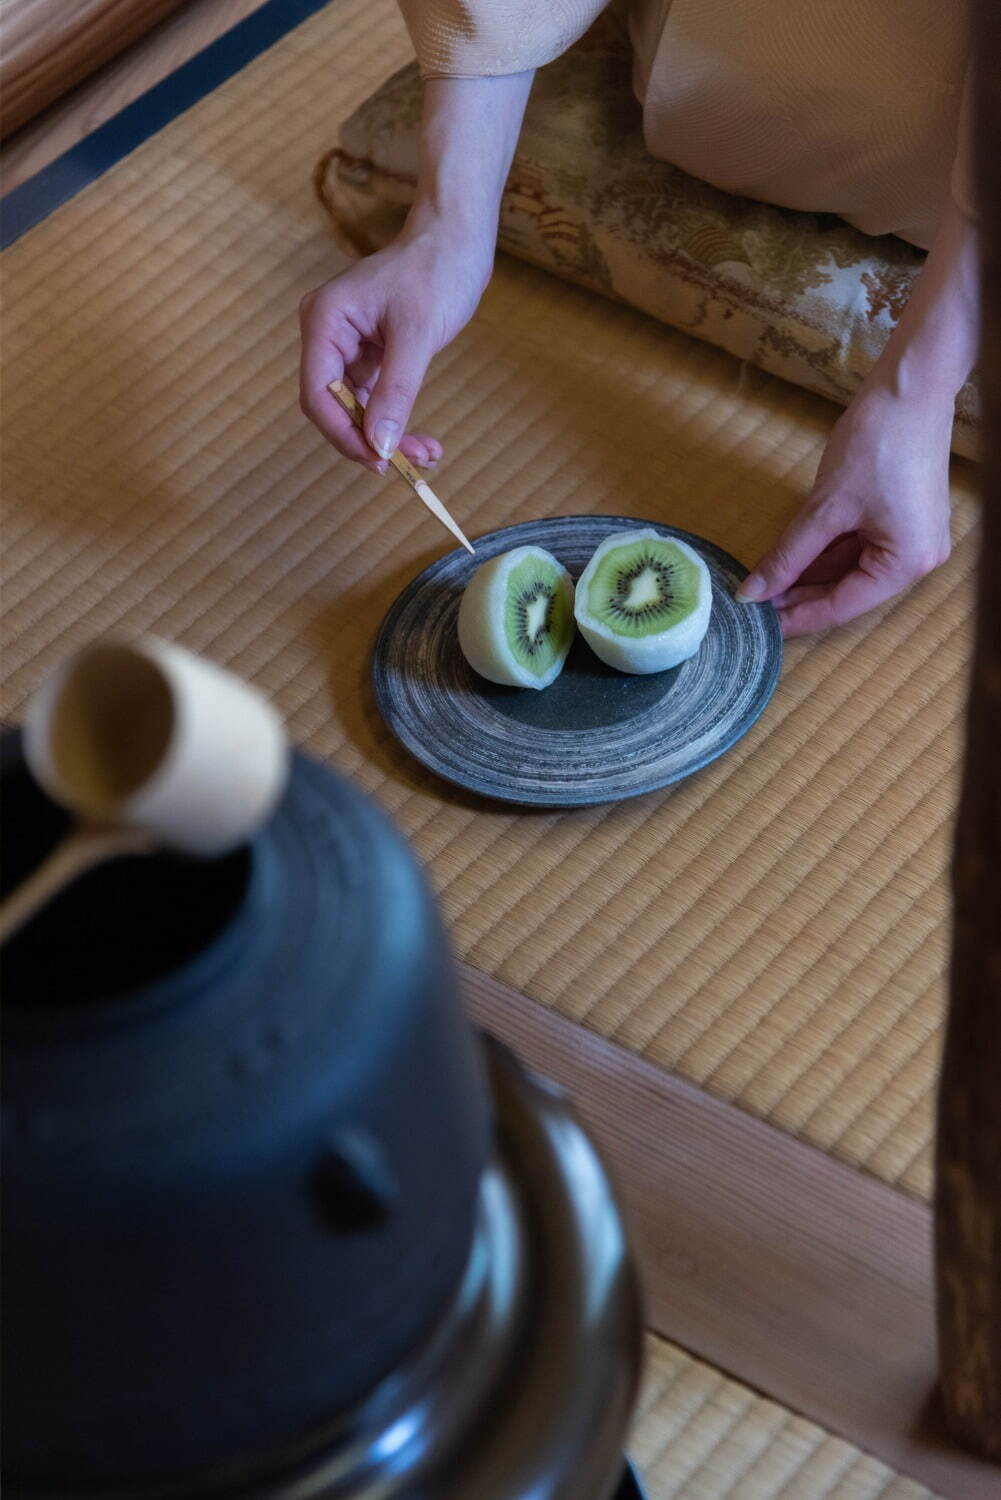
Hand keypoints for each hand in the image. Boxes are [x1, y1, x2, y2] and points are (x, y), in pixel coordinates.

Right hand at [299, 219, 491, 472]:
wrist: (457, 239)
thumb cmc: (436, 270)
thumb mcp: (417, 334)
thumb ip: (396, 392)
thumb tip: (380, 446)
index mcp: (324, 321)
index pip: (316, 394)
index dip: (342, 434)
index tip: (378, 462)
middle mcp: (327, 335)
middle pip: (334, 407)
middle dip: (368, 440)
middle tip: (408, 467)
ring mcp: (347, 347)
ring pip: (356, 410)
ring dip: (388, 438)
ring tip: (427, 455)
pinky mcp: (370, 355)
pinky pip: (375, 401)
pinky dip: (396, 423)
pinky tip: (423, 441)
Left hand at [737, 384, 953, 635]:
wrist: (910, 386)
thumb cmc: (878, 442)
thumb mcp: (824, 507)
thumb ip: (788, 556)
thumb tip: (753, 593)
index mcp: (906, 564)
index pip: (842, 606)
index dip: (797, 617)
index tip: (761, 625)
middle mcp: (917, 559)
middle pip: (847, 589)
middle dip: (800, 594)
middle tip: (755, 602)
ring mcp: (912, 537)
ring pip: (850, 567)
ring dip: (809, 573)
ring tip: (765, 580)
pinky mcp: (902, 517)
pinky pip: (858, 545)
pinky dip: (825, 551)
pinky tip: (791, 557)